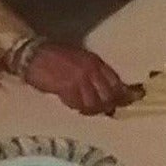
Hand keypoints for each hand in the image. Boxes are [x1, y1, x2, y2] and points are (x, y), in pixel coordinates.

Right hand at [24, 42, 141, 115]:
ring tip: (88, 109)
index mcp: (95, 62)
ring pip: (95, 103)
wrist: (33, 53)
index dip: (126, 95)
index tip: (133, 101)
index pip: (117, 82)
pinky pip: (79, 105)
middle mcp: (91, 70)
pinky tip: (75, 106)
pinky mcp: (66, 88)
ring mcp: (79, 80)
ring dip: (93, 110)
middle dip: (110, 105)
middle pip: (109, 96)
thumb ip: (95, 74)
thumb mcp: (81, 59)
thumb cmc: (55, 56)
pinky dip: (79, 108)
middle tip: (107, 111)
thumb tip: (107, 93)